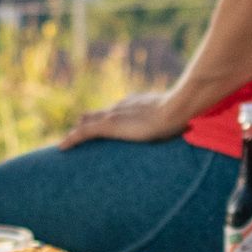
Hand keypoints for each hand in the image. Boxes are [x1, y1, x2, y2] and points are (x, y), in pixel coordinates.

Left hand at [58, 90, 197, 147]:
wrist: (176, 110)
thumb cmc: (182, 115)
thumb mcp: (176, 118)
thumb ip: (175, 121)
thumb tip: (189, 128)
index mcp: (135, 105)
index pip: (115, 111)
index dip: (105, 118)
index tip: (97, 123)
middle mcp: (121, 108)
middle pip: (98, 115)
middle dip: (87, 123)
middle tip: (77, 132)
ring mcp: (114, 116)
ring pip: (87, 124)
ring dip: (77, 134)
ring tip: (65, 144)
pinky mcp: (109, 125)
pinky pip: (84, 133)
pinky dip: (72, 139)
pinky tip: (62, 147)